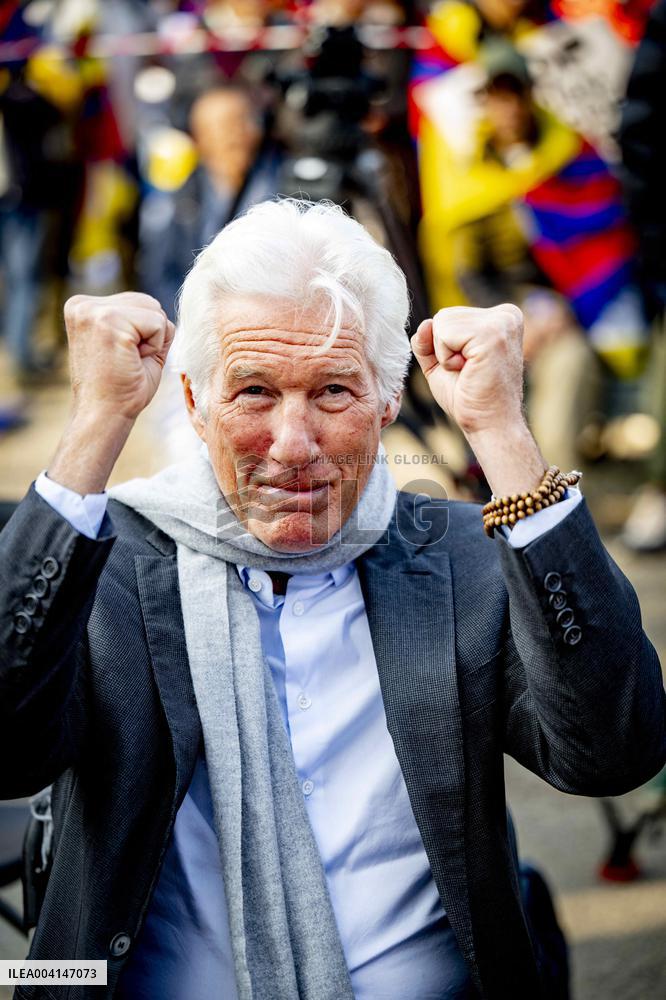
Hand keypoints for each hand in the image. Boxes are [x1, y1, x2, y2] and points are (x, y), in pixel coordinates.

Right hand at [48, 292, 174, 495]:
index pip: (138, 303)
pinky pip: (158, 323)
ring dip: (153, 342)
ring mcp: (92, 310)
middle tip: (127, 362)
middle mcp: (82, 304)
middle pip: (148, 302)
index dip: (143, 335)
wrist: (105, 416)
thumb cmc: (121, 388)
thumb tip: (166, 311)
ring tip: (129, 361)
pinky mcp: (107, 320)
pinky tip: (132, 362)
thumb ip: (144, 322)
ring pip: (154, 311)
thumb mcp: (133, 346)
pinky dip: (155, 347)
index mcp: (83, 307)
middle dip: (150, 335)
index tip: (122, 357)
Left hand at [411, 304, 545, 496]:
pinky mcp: (492, 333)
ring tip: (469, 371)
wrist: (490, 425)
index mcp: (501, 317)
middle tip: (468, 371)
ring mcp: (502, 321)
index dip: (446, 347)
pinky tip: (468, 371)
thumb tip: (424, 323)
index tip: (469, 367)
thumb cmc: (470, 398)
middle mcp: (507, 314)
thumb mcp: (442, 363)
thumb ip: (429, 340)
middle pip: (443, 316)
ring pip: (441, 322)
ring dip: (445, 355)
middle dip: (444, 349)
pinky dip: (446, 358)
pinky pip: (443, 333)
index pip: (449, 316)